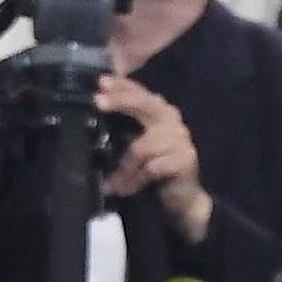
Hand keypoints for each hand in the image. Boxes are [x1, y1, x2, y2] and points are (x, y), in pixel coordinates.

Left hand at [97, 72, 210, 240]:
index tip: (101, 82)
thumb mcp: (139, 144)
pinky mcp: (185, 159)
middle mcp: (172, 119)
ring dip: (124, 170)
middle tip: (98, 102)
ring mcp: (180, 138)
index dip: (121, 85)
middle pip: (144, 104)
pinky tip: (127, 190)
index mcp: (160, 111)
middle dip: (119, 101)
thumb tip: (97, 116)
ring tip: (112, 185)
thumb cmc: (156, 169)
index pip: (139, 92)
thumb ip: (126, 127)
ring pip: (141, 148)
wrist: (183, 198)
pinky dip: (135, 181)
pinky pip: (151, 168)